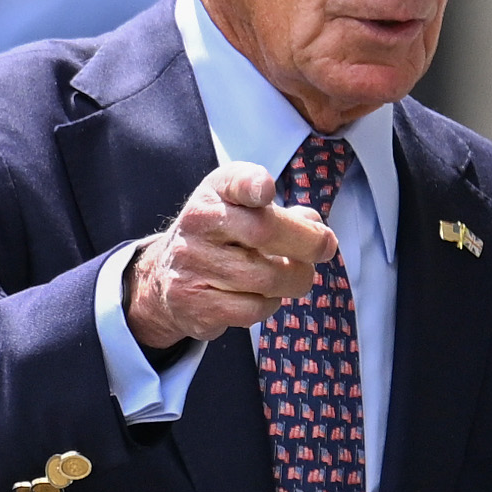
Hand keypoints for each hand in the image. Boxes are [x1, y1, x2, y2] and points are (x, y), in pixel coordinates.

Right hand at [125, 159, 344, 357]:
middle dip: (307, 243)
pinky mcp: (194, 304)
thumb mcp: (243, 211)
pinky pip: (252, 309)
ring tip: (295, 277)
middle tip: (325, 249)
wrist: (166, 276)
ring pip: (265, 277)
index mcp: (214, 193)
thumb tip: (316, 227)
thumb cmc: (221, 238)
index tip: (266, 190)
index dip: (251, 184)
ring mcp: (192, 265)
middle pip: (263, 231)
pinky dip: (270, 304)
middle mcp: (197, 224)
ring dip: (294, 280)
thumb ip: (283, 213)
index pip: (233, 182)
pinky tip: (265, 296)